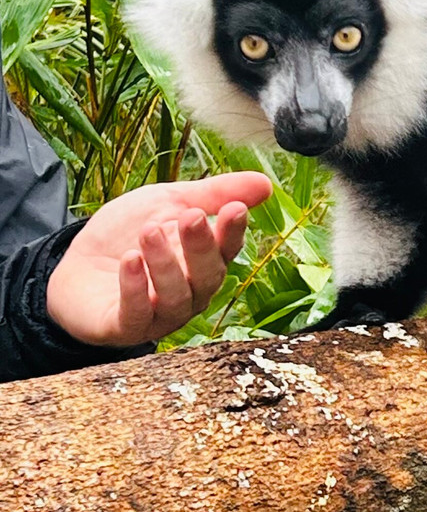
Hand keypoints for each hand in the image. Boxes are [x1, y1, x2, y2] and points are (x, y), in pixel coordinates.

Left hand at [46, 172, 272, 346]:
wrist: (74, 263)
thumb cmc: (127, 234)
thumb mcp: (168, 203)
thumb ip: (213, 194)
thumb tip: (266, 183)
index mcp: (205, 262)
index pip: (228, 250)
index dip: (233, 232)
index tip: (234, 209)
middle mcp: (191, 293)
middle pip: (208, 276)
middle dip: (201, 247)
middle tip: (190, 217)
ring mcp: (160, 315)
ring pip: (176, 297)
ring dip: (165, 264)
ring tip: (148, 233)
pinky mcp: (125, 328)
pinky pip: (136, 314)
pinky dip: (135, 287)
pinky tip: (130, 261)